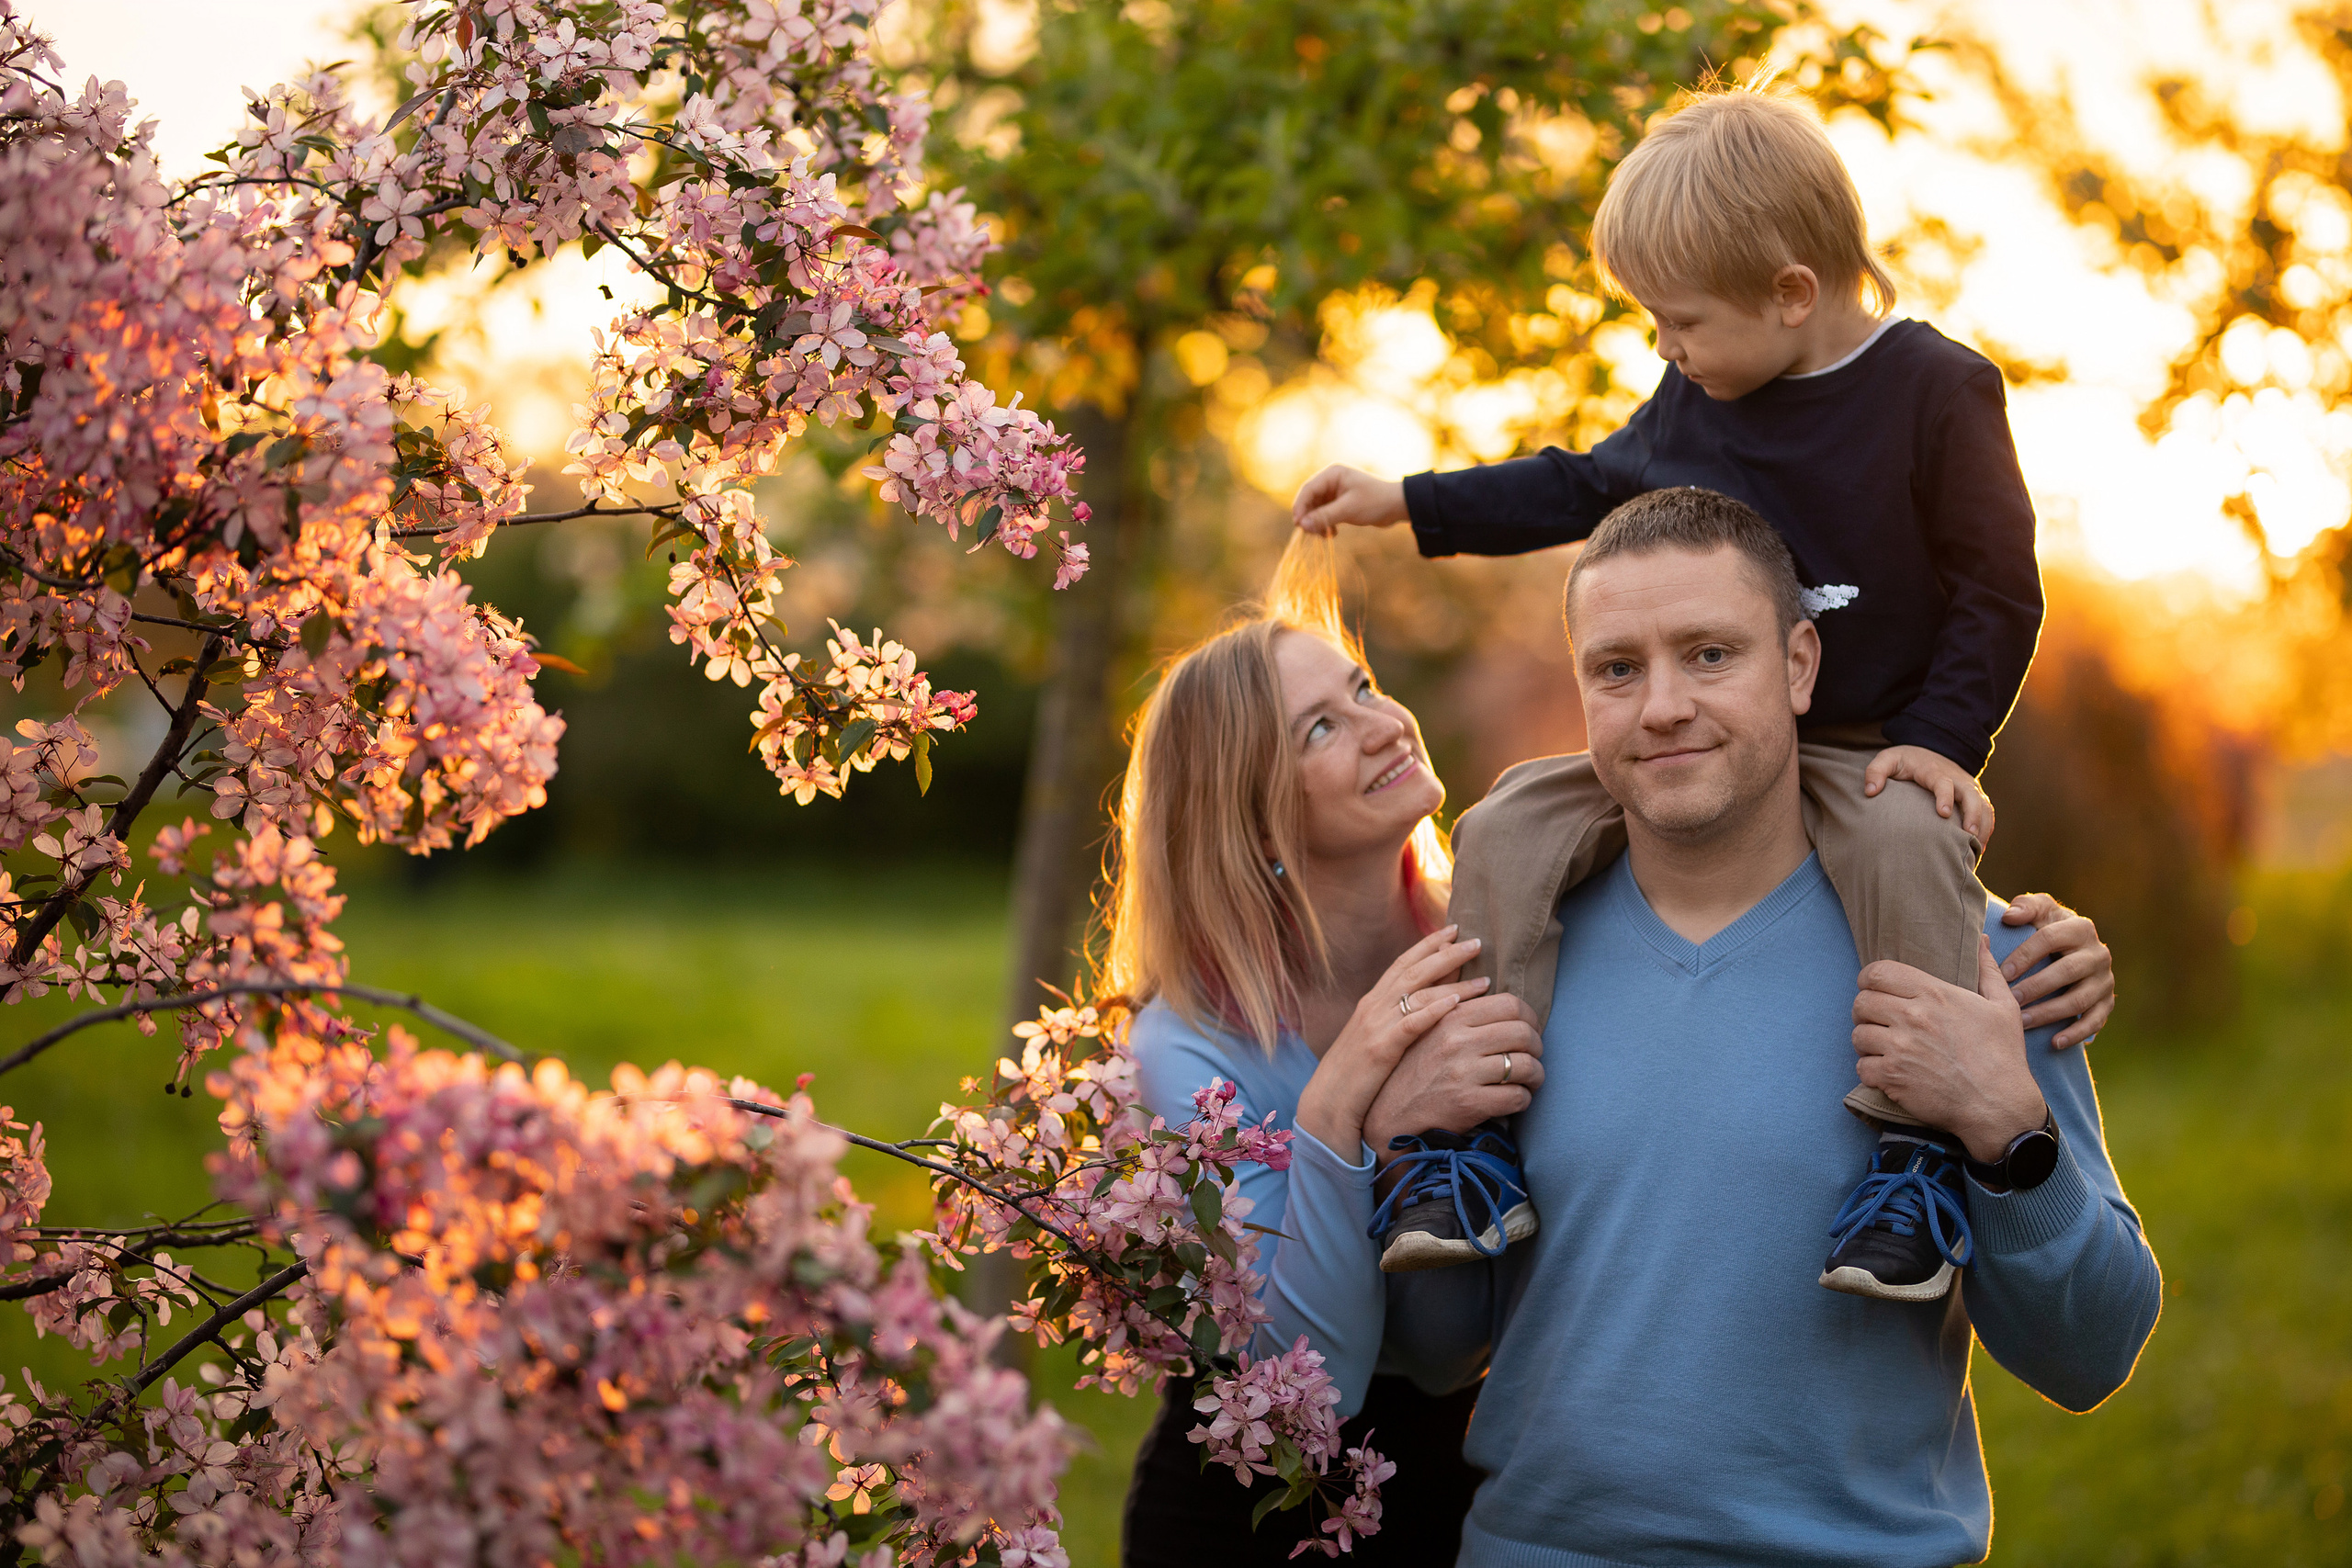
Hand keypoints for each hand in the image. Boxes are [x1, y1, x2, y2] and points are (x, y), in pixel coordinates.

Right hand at [1292, 465, 1407, 534]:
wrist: (1398, 506)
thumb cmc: (1375, 502)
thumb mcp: (1348, 509)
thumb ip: (1324, 516)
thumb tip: (1302, 525)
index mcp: (1332, 474)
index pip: (1308, 489)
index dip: (1300, 506)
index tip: (1299, 524)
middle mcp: (1331, 481)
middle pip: (1310, 500)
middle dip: (1309, 517)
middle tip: (1311, 533)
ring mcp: (1335, 492)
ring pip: (1316, 509)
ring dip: (1317, 523)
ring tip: (1324, 536)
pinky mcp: (1340, 503)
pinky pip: (1325, 514)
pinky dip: (1325, 524)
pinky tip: (1332, 534)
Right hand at [1295, 926, 1488, 1156]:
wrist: (1327, 1103)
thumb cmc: (1355, 1076)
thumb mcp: (1375, 1038)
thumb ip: (1397, 1017)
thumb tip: (1429, 1003)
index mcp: (1371, 1002)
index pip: (1403, 963)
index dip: (1429, 944)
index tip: (1454, 930)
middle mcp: (1373, 1007)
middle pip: (1414, 969)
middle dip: (1446, 953)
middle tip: (1476, 941)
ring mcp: (1375, 1026)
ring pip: (1416, 992)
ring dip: (1452, 981)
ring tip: (1483, 978)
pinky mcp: (1380, 1049)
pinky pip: (1410, 1023)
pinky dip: (1434, 1009)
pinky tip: (1456, 1002)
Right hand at [1360, 991, 1542, 1163]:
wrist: (1392, 1113)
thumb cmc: (1415, 1068)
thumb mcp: (1427, 1027)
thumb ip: (1455, 1004)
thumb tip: (1486, 980)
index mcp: (1451, 1017)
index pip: (1509, 1004)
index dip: (1529, 1016)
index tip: (1529, 1029)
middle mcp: (1457, 1041)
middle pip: (1523, 1032)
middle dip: (1537, 1046)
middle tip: (1533, 1055)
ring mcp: (1463, 1073)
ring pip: (1526, 1065)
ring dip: (1536, 1075)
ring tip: (1531, 1079)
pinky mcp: (1469, 1103)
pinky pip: (1517, 1096)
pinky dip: (1524, 1099)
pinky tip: (1516, 1098)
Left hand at [1852, 937, 2047, 1164]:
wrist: (2000, 1106)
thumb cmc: (2003, 1055)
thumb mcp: (2002, 1006)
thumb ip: (1986, 969)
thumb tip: (1981, 939)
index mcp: (1935, 994)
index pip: (1877, 972)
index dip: (1870, 980)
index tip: (1877, 990)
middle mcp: (1913, 1017)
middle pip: (1861, 1002)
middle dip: (1867, 1011)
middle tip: (1881, 1022)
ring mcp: (1900, 1048)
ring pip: (1858, 1034)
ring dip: (1868, 1042)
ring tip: (1885, 1048)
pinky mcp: (1892, 1077)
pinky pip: (1861, 1066)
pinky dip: (1871, 1071)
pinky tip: (1889, 1072)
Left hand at [1862, 744, 1993, 847]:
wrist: (1929, 752)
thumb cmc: (1906, 761)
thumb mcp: (1888, 759)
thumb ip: (1876, 771)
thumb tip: (1870, 791)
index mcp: (1934, 771)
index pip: (1943, 783)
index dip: (1945, 797)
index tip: (1943, 814)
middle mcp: (1956, 779)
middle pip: (1971, 795)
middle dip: (1973, 814)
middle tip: (1969, 834)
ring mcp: (1968, 787)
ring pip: (1983, 805)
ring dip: (1983, 825)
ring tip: (1977, 849)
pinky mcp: (1974, 796)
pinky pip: (1987, 812)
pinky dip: (1987, 829)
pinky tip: (1979, 849)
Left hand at [1998, 892, 2114, 1048]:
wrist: (2073, 948)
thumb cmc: (2047, 928)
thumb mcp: (2040, 911)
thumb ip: (2026, 906)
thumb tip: (2010, 916)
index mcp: (2080, 928)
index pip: (2050, 939)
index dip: (2025, 955)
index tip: (2002, 972)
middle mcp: (2099, 954)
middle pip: (2067, 972)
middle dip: (2036, 987)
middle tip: (2010, 999)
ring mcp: (2105, 981)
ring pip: (2079, 1000)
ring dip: (2049, 1013)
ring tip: (2022, 1022)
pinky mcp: (2107, 1003)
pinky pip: (2094, 1022)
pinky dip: (2075, 1033)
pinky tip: (2053, 1042)